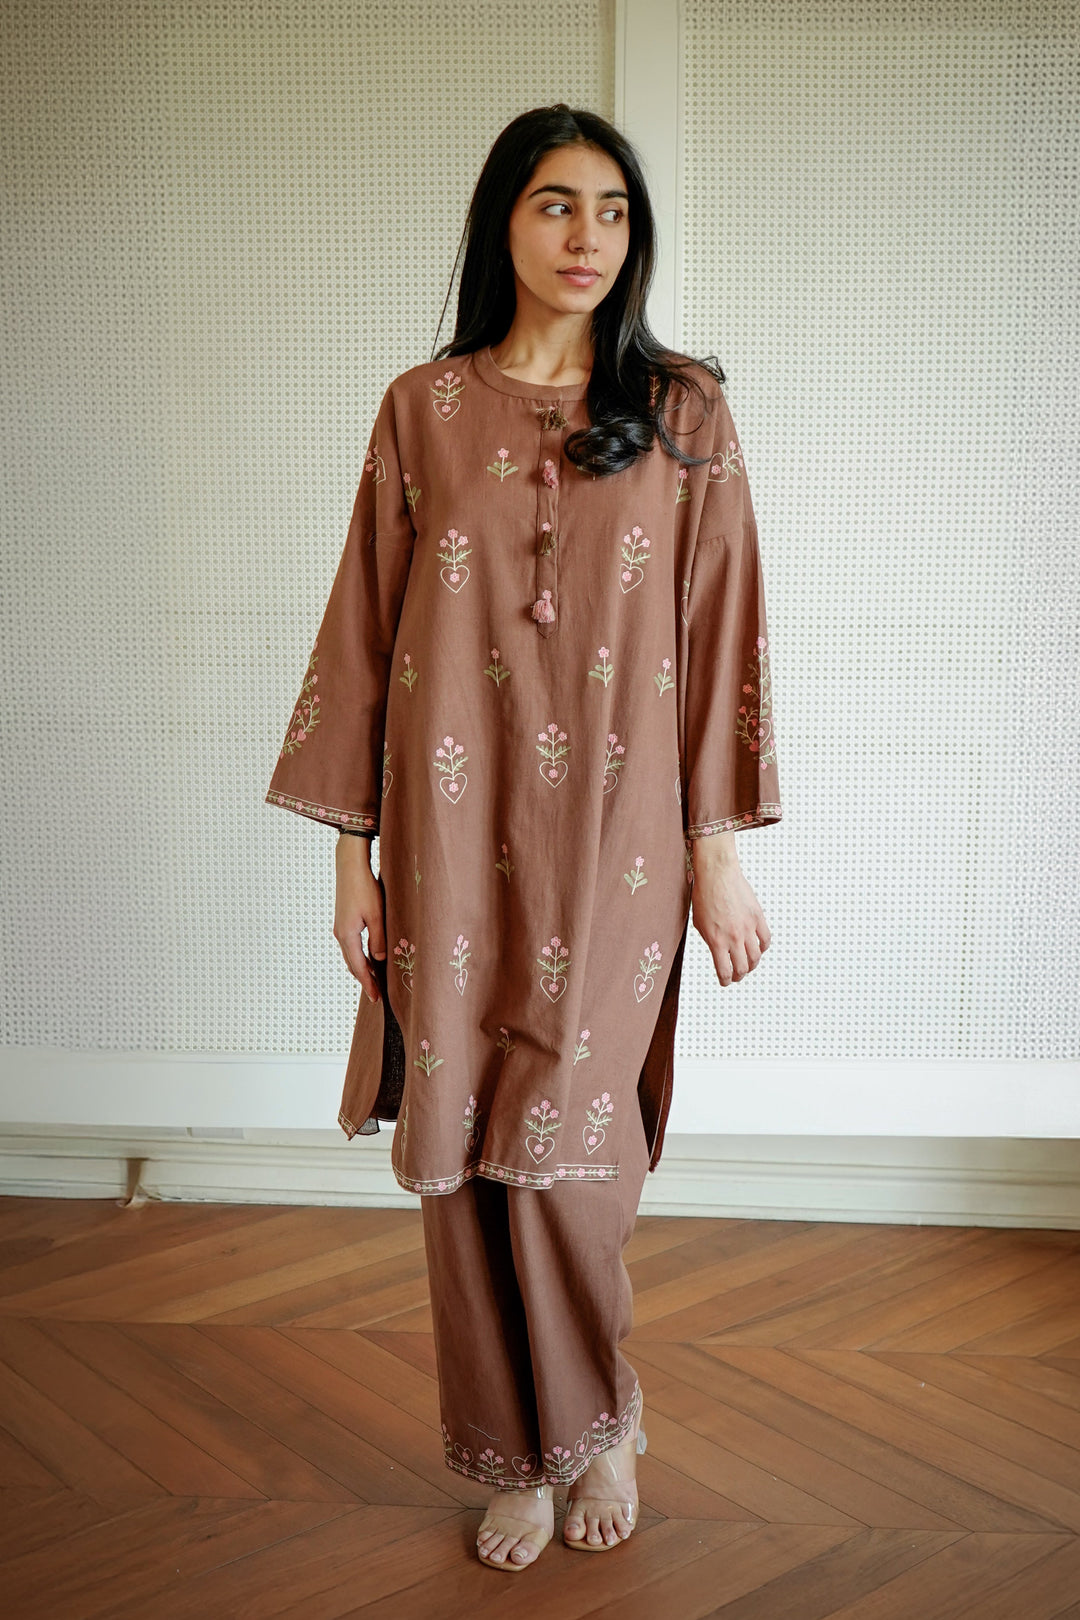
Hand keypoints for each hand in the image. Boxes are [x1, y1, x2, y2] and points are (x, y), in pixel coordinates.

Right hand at [333, 837, 385, 1003]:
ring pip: (351, 955)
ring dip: (361, 968)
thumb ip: (379, 939)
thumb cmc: (364, 887)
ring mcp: (340, 927)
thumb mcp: (377, 915)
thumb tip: (380, 959)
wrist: (350, 864)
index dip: (367, 984)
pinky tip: (369, 956)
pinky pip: (351, 945)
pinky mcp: (343, 920)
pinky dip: (359, 955)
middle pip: (352, 964)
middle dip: (364, 980)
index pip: (358, 967)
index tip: (376, 998)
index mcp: (347, 935)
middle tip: (376, 994)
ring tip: (373, 979)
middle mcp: (340, 934)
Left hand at [690, 835, 770, 985]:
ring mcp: (748, 928)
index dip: (725, 981)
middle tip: (737, 976)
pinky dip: (764, 948)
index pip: (725, 971)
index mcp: (717, 941)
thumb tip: (719, 952)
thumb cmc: (704, 896)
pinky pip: (766, 939)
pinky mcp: (758, 917)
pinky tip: (759, 948)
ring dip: (752, 965)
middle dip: (739, 976)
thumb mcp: (700, 923)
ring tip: (748, 965)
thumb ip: (710, 940)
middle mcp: (734, 937)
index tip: (725, 982)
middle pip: (743, 968)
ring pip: (756, 957)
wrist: (717, 874)